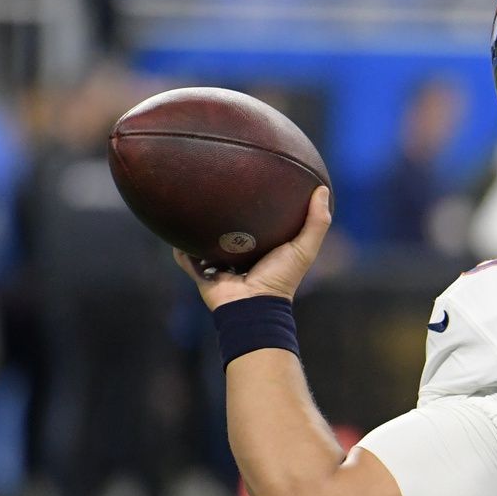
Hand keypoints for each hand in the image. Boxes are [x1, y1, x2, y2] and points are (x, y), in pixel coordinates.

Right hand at [175, 186, 331, 309]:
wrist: (253, 306)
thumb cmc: (281, 277)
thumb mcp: (304, 247)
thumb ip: (317, 222)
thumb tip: (323, 189)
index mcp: (266, 253)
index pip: (263, 228)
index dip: (262, 212)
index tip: (258, 189)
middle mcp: (243, 260)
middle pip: (232, 235)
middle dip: (227, 219)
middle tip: (221, 193)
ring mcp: (223, 269)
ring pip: (208, 246)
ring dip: (200, 233)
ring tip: (193, 208)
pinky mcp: (205, 277)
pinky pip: (187, 260)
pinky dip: (180, 249)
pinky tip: (174, 231)